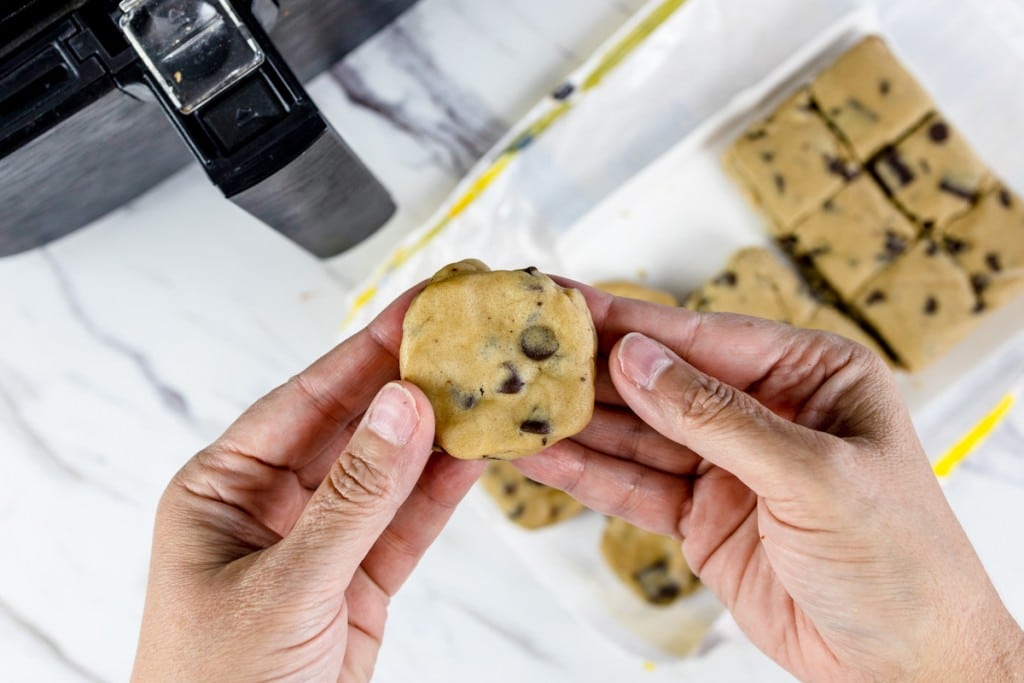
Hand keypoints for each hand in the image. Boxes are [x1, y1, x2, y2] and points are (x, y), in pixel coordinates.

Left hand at [133, 288, 483, 681]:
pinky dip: (444, 492)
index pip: (305, 400)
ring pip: (390, 473)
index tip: (420, 308)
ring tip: (490, 386)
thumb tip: (403, 406)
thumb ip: (353, 497)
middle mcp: (272, 504)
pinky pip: (408, 524)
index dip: (366, 351)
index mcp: (223, 487)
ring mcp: (321, 542)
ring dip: (438, 434)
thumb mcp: (284, 585)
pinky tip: (480, 454)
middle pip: (354, 428)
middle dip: (410, 384)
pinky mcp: (361, 582)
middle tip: (468, 337)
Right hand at [516, 285, 1023, 681]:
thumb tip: (637, 361)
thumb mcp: (813, 476)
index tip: (565, 301)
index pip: (704, 339)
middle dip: (591, 370)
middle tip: (521, 347)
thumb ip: (717, 418)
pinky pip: (635, 488)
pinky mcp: (700, 517)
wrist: (906, 667)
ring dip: (577, 424)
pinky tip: (542, 458)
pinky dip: (588, 475)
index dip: (630, 321)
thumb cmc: (900, 563)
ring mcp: (727, 467)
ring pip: (637, 436)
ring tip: (514, 403)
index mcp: (811, 376)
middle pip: (661, 383)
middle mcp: (764, 412)